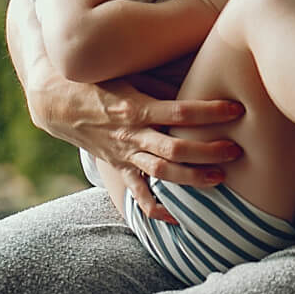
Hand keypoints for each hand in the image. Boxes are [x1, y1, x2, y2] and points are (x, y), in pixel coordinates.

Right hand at [41, 74, 244, 222]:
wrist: (58, 104)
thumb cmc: (98, 82)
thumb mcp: (128, 74)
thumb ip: (160, 84)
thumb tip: (199, 83)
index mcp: (135, 107)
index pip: (179, 112)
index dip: (210, 112)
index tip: (236, 109)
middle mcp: (131, 134)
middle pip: (174, 149)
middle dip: (207, 151)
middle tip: (235, 149)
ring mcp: (124, 154)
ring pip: (161, 173)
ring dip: (191, 178)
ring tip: (219, 178)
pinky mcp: (119, 167)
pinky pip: (138, 193)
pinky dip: (157, 209)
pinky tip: (178, 219)